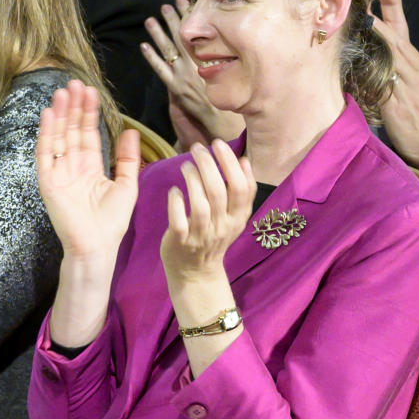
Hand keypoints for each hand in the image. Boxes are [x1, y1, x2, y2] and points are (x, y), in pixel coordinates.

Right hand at [36, 81, 140, 262]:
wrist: (96, 246)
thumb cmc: (112, 222)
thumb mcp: (126, 185)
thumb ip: (127, 159)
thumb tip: (131, 131)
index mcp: (90, 168)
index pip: (88, 134)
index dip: (89, 114)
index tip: (90, 92)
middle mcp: (72, 167)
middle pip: (72, 131)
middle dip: (73, 108)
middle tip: (74, 84)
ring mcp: (59, 173)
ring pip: (58, 137)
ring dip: (60, 115)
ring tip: (63, 92)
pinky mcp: (48, 181)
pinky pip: (46, 153)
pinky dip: (46, 134)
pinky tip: (50, 114)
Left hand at [142, 0, 243, 147]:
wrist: (222, 120)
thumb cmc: (228, 99)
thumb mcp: (227, 73)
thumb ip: (218, 60)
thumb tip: (214, 46)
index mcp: (211, 58)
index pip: (198, 32)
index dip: (189, 17)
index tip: (184, 2)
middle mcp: (197, 64)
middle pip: (183, 37)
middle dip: (174, 19)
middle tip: (166, 5)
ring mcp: (185, 75)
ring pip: (169, 50)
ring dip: (159, 33)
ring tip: (150, 19)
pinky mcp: (176, 87)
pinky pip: (161, 70)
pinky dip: (152, 57)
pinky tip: (144, 46)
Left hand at [158, 140, 254, 283]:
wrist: (196, 273)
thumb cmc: (212, 236)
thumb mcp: (232, 216)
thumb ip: (240, 191)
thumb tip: (245, 160)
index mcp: (238, 217)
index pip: (242, 188)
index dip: (231, 164)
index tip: (218, 144)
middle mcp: (223, 226)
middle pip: (219, 191)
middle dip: (209, 165)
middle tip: (198, 147)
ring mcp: (202, 235)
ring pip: (201, 204)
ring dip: (193, 180)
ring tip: (186, 164)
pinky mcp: (181, 241)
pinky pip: (179, 221)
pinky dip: (176, 203)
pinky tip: (174, 190)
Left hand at [372, 0, 418, 165]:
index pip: (405, 30)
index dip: (394, 7)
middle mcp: (414, 73)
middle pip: (395, 37)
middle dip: (381, 13)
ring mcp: (405, 88)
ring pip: (388, 56)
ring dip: (374, 36)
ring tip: (360, 15)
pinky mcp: (396, 105)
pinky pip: (381, 83)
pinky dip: (372, 69)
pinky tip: (359, 55)